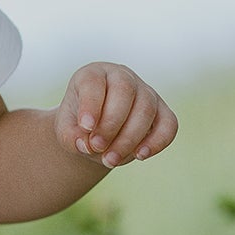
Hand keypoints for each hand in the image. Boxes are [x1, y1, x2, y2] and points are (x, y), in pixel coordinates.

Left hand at [54, 62, 178, 168]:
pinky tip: (140, 156)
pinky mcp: (162, 111)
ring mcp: (146, 92)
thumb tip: (84, 144)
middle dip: (110, 124)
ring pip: (146, 109)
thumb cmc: (78, 126)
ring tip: (110, 160)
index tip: (85, 127)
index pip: (94, 81)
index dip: (91, 104)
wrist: (95, 133)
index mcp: (93, 74)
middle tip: (96, 147)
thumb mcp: (66, 131)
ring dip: (129, 138)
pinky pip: (169, 124)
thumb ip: (70, 136)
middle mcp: (122, 77)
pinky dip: (157, 141)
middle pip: (124, 91)